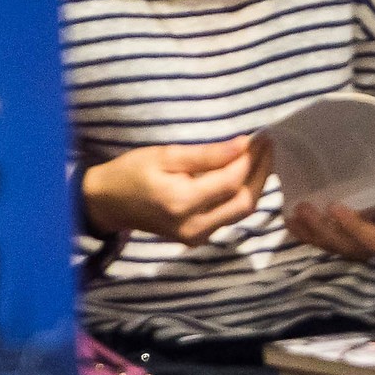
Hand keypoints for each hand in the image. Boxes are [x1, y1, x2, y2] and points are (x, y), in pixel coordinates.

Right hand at [83, 137, 268, 244]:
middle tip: (267, 144)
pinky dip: (241, 194)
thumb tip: (243, 145)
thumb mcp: (165, 155)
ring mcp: (197, 237)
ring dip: (255, 183)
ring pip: (242, 212)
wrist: (107, 204)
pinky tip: (244, 173)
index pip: (231, 181)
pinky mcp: (198, 238)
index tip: (261, 136)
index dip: (251, 158)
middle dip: (262, 172)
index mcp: (182, 203)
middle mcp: (194, 226)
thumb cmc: (131, 173)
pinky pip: (230, 216)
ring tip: (261, 155)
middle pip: (245, 202)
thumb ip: (206, 154)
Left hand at [284, 72, 374, 259]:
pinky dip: (308, 235)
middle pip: (355, 248)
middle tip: (306, 207)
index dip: (359, 228)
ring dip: (315, 234)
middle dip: (328, 233)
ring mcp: (365, 234)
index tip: (337, 206)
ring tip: (294, 211)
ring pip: (339, 247)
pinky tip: (289, 219)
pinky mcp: (349, 232)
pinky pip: (328, 242)